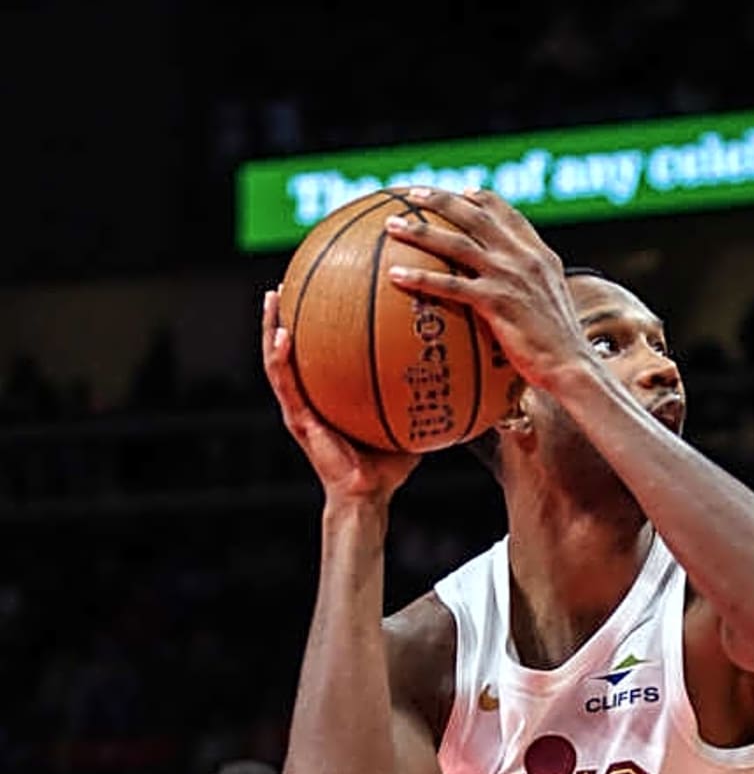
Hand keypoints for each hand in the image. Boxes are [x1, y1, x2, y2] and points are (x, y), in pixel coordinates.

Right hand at [261, 289, 419, 502]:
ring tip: (273, 296)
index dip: (323, 318)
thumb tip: (460, 367)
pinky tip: (281, 335)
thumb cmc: (390, 464)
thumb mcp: (411, 419)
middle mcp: (313, 395)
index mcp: (333, 393)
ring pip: (278, 359)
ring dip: (272, 326)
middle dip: (293, 311)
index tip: (328, 284)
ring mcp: (301, 407)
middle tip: (293, 277)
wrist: (368, 496)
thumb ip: (427, 394)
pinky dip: (280, 359)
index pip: (325, 348)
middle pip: (296, 345)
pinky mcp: (298, 419)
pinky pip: (285, 384)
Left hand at [382, 188, 590, 388]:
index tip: (464, 191)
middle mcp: (525, 259)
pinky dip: (420, 277)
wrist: (572, 366)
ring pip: (457, 243)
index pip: (511, 216)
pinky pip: (449, 285)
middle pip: (478, 217)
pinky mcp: (496, 301)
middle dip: (443, 200)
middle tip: (416, 194)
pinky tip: (395, 276)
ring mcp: (510, 277)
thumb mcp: (553, 307)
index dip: (485, 200)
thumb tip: (511, 297)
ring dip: (421, 230)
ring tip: (393, 224)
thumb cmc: (561, 348)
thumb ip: (533, 290)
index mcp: (540, 257)